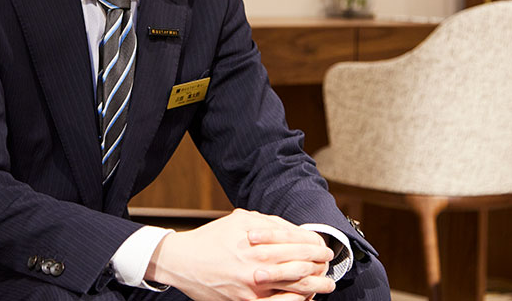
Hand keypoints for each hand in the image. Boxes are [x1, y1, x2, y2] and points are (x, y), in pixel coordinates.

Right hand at [145, 208, 333, 300]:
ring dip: (314, 287)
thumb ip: (268, 223)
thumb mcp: (239, 219)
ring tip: (326, 284)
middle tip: (329, 265)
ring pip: (293, 289)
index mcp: (256, 241)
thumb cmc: (212, 238)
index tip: (325, 248)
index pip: (296, 244)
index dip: (315, 247)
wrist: (183, 262)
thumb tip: (294, 230)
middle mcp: (256, 264)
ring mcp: (251, 287)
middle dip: (320, 266)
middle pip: (299, 267)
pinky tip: (305, 299)